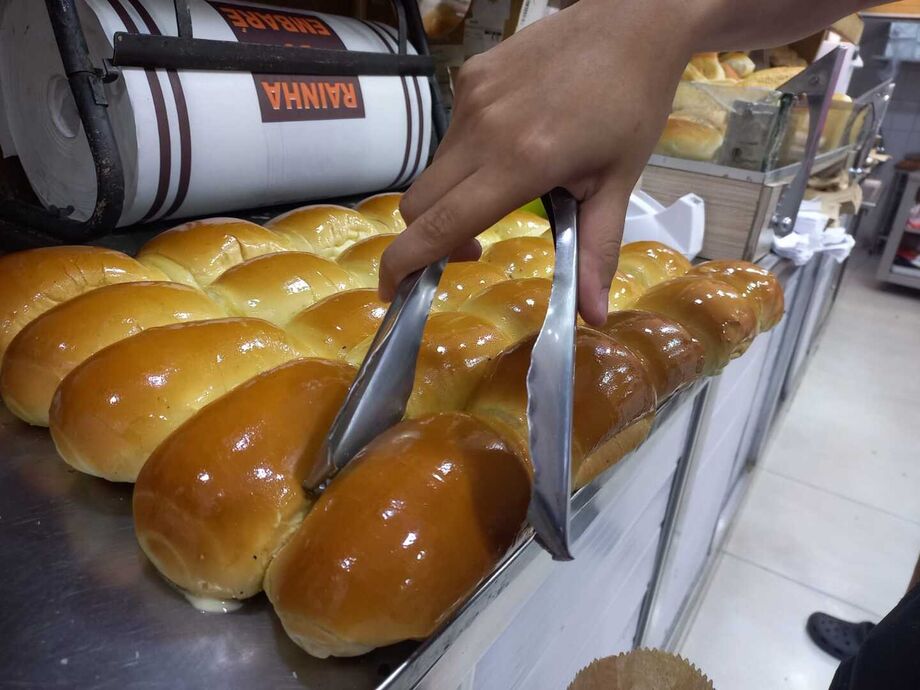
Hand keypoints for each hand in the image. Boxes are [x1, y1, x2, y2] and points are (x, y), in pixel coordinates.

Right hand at [379, 0, 692, 325]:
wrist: (630, 22)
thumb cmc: (631, 107)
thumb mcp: (618, 185)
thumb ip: (597, 251)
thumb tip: (593, 317)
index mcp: (521, 163)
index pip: (440, 224)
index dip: (404, 263)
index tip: (390, 291)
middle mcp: (483, 130)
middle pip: (419, 204)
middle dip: (428, 238)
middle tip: (473, 247)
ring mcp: (471, 98)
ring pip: (434, 170)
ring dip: (453, 195)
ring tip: (508, 184)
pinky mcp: (469, 75)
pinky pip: (450, 134)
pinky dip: (467, 156)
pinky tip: (511, 142)